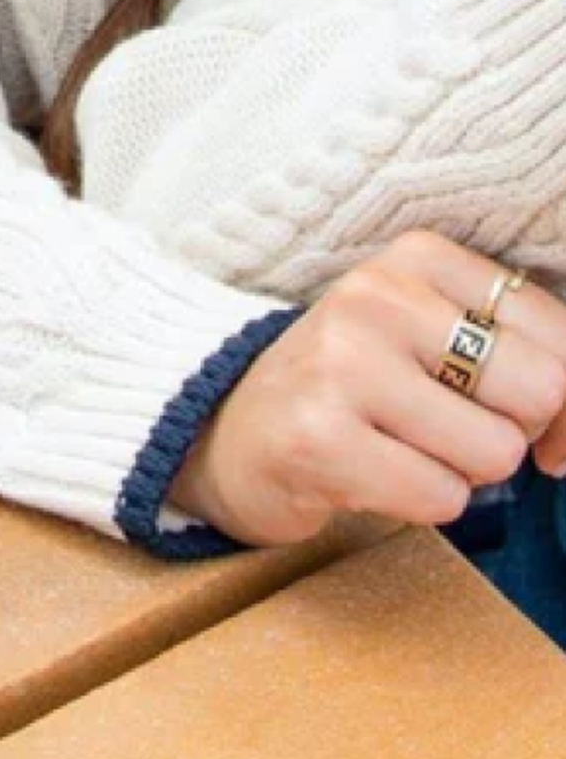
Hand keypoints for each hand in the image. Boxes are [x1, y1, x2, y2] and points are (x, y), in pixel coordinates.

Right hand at [172, 232, 565, 545]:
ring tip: (396, 446)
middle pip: (539, 392)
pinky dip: (419, 502)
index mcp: (415, 256)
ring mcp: (341, 364)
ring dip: (459, 472)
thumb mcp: (432, 337)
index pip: (558, 334)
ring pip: (495, 453)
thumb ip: (526, 363)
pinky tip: (367, 471)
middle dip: (508, 432)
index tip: (511, 414)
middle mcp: (376, 296)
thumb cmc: (355, 388)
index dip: (560, 401)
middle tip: (442, 428)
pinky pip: (443, 498)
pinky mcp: (319, 439)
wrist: (227, 427)